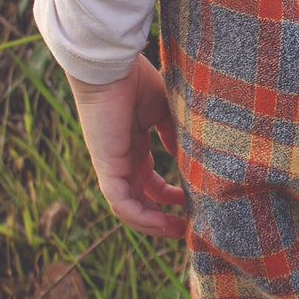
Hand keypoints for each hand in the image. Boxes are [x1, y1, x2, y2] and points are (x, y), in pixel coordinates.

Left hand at [67, 55, 187, 239]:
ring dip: (152, 223)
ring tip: (177, 232)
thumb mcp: (166, 110)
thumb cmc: (136, 79)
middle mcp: (121, 159)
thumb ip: (175, 134)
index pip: (148, 180)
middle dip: (161, 216)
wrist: (112, 66)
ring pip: (128, 207)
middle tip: (185, 227)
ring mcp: (112, 165)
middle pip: (138, 199)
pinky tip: (162, 223)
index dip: (168, 195)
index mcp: (133, 144)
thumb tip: (186, 156)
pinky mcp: (106, 167)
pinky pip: (121, 202)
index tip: (191, 202)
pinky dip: (140, 217)